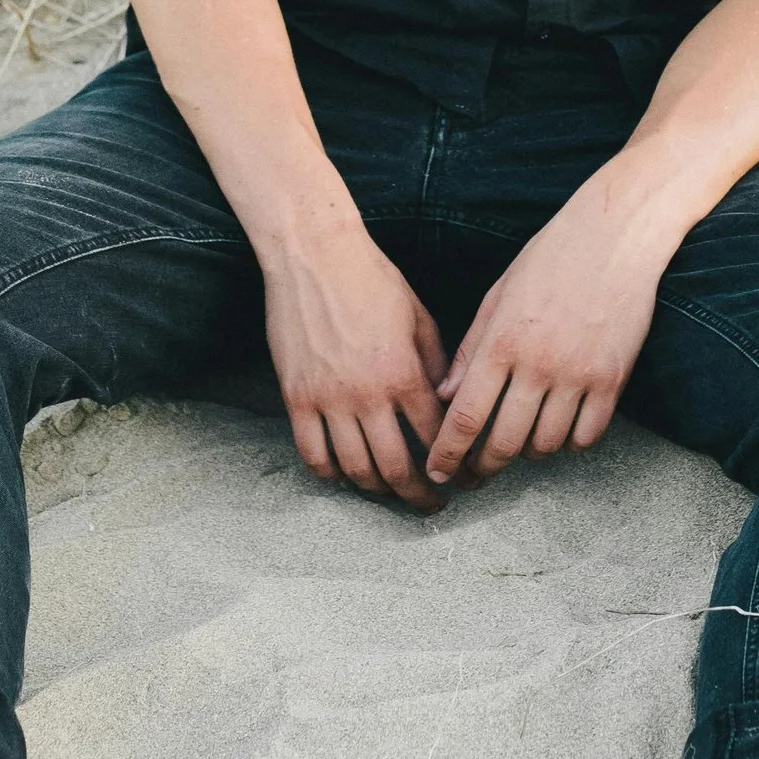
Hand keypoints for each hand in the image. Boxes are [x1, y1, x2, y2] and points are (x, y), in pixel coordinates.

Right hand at [261, 222, 448, 509]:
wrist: (314, 254)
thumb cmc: (372, 278)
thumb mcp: (419, 317)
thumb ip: (436, 365)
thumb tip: (449, 403)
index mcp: (405, 373)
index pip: (436, 437)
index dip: (454, 465)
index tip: (462, 479)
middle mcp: (368, 394)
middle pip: (397, 468)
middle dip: (420, 495)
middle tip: (432, 504)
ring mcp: (328, 400)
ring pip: (355, 469)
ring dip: (378, 490)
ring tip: (391, 492)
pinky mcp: (296, 398)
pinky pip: (312, 454)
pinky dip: (331, 474)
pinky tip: (345, 474)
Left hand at [424, 175, 669, 486]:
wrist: (615, 236)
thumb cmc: (551, 258)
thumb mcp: (498, 295)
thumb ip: (470, 349)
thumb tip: (445, 397)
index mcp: (502, 341)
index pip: (466, 416)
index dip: (447, 454)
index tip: (438, 473)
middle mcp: (538, 364)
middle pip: (504, 441)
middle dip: (484, 466)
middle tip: (476, 473)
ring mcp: (578, 374)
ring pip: (546, 444)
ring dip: (528, 454)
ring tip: (520, 444)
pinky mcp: (612, 379)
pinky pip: (588, 435)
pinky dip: (570, 443)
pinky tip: (560, 431)